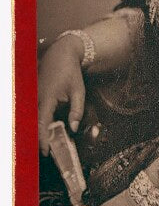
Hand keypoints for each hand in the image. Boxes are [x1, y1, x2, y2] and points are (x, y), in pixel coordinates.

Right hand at [38, 35, 84, 154]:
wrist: (61, 53)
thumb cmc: (71, 72)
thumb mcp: (79, 91)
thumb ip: (77, 111)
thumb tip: (73, 128)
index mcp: (47, 98)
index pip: (42, 123)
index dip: (43, 139)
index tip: (46, 152)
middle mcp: (36, 98)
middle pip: (34, 124)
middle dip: (40, 139)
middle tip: (47, 152)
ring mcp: (33, 95)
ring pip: (33, 118)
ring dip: (39, 131)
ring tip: (47, 143)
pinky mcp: (33, 94)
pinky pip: (34, 111)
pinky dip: (39, 122)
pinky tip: (46, 129)